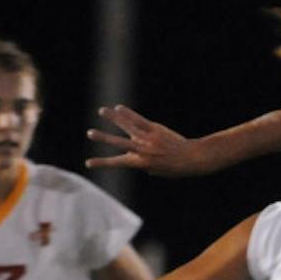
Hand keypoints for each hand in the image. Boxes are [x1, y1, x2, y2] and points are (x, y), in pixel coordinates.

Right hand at [86, 105, 210, 175]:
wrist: (191, 158)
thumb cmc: (175, 168)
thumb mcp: (157, 171)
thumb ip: (144, 164)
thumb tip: (137, 154)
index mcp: (140, 164)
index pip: (116, 163)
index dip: (102, 163)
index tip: (88, 163)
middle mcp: (142, 151)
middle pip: (118, 143)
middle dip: (103, 138)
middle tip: (89, 133)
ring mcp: (148, 139)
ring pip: (127, 127)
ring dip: (114, 118)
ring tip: (102, 111)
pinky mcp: (155, 129)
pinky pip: (139, 120)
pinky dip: (128, 114)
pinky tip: (118, 108)